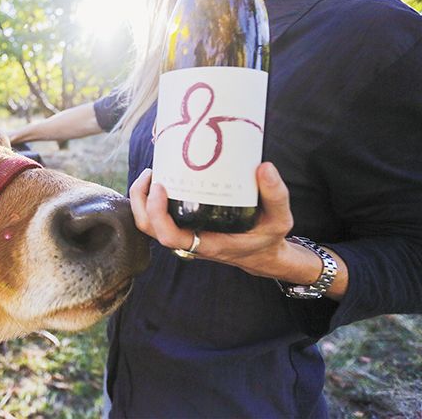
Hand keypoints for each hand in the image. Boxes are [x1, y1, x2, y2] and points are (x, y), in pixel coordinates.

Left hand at [129, 163, 294, 277]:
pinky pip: (156, 217)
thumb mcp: (280, 219)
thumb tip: (264, 167)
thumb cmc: (268, 237)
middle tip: (151, 173)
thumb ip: (275, 195)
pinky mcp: (183, 227)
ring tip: (152, 173)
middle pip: (149, 229)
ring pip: (148, 225)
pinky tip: (161, 178)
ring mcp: (184, 235)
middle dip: (141, 201)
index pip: (170, 237)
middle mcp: (189, 241)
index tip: (160, 187)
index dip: (157, 214)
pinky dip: (150, 200)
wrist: (262, 253)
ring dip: (141, 199)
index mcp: (207, 243)